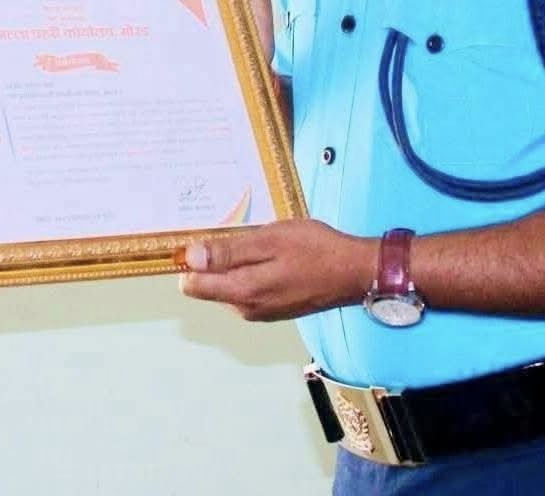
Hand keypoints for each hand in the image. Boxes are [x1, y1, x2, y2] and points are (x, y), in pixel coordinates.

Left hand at [178, 218, 372, 321]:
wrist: (355, 272)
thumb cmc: (315, 250)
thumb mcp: (269, 240)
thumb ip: (228, 252)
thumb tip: (190, 259)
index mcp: (242, 292)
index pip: (191, 285)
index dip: (190, 261)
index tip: (199, 238)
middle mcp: (246, 308)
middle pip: (208, 285)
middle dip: (213, 260)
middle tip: (238, 233)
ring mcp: (260, 311)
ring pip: (228, 286)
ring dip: (234, 264)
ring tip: (258, 241)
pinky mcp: (273, 309)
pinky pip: (247, 289)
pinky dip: (250, 271)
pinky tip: (270, 255)